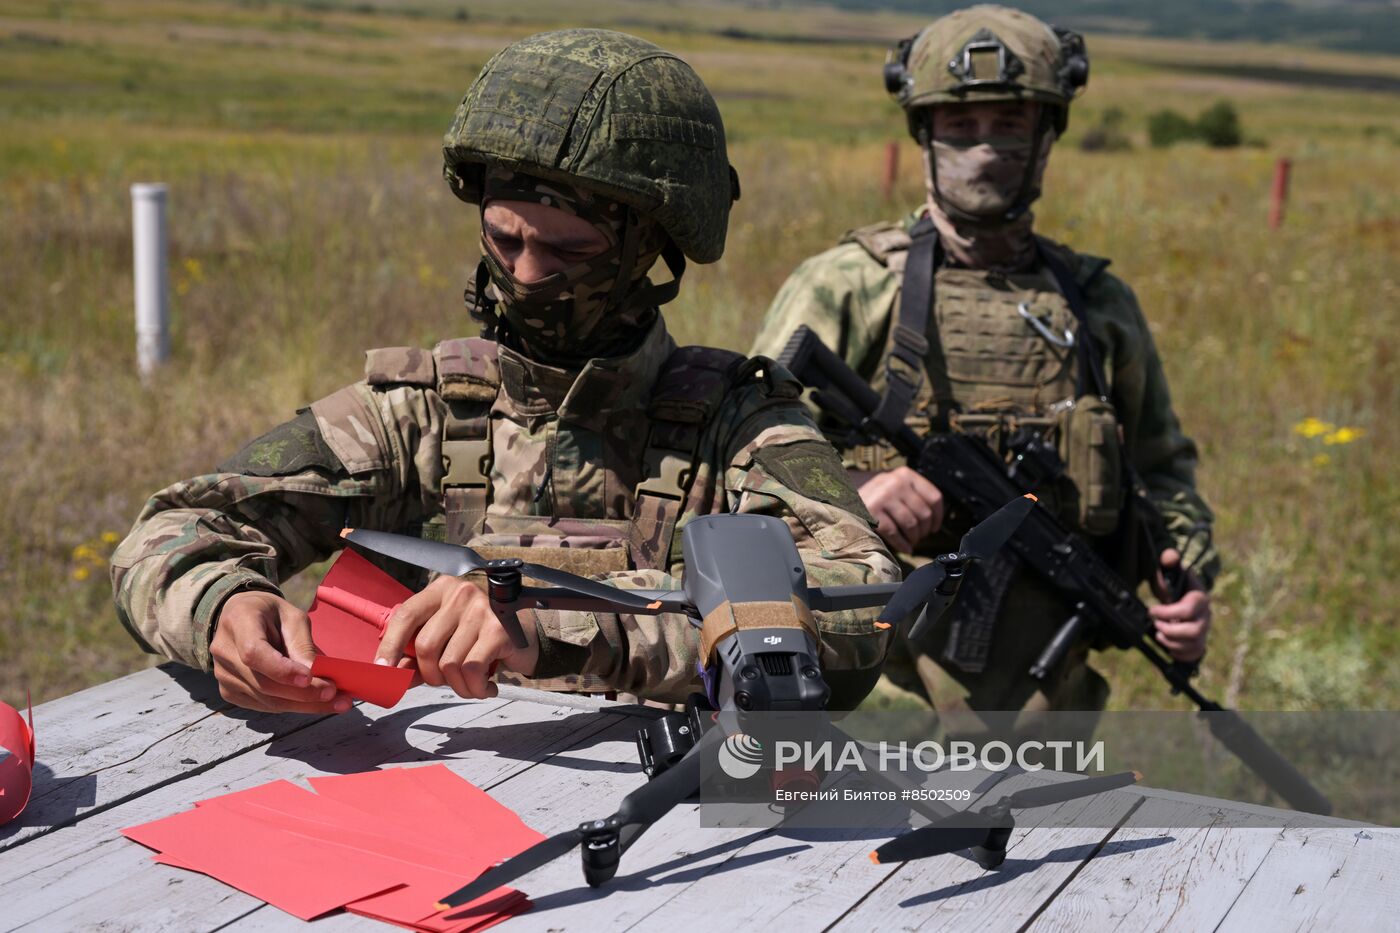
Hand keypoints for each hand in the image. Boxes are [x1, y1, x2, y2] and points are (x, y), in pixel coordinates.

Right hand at [212, 590, 351, 713]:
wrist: (241, 617)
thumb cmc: (271, 614)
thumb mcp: (292, 616)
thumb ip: (302, 643)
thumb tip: (317, 675)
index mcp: (238, 622)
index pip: (254, 653)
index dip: (281, 670)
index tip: (309, 678)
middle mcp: (224, 651)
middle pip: (264, 683)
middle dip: (304, 694)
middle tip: (336, 694)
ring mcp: (223, 675)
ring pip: (267, 701)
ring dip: (305, 705)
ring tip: (337, 702)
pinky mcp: (229, 692)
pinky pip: (264, 706)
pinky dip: (293, 706)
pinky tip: (315, 703)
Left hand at [375, 576, 538, 699]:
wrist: (528, 637)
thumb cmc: (479, 638)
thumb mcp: (446, 641)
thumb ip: (417, 657)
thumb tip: (390, 678)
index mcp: (440, 590)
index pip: (406, 616)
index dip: (390, 645)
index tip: (381, 671)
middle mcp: (459, 594)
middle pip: (425, 645)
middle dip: (431, 676)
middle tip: (446, 683)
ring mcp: (481, 609)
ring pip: (449, 663)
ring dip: (458, 686)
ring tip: (470, 686)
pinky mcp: (499, 629)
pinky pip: (473, 669)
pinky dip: (475, 688)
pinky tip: (485, 688)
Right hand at [853, 466, 944, 552]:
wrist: (845, 502)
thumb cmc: (875, 499)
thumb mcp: (894, 488)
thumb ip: (913, 495)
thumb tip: (935, 516)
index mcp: (905, 474)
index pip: (934, 496)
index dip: (938, 516)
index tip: (935, 527)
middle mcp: (895, 482)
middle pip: (924, 512)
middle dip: (924, 530)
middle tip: (920, 537)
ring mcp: (883, 496)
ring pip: (911, 524)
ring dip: (913, 538)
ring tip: (911, 541)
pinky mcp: (872, 511)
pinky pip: (895, 532)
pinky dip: (902, 543)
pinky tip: (904, 547)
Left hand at [1149, 548, 1210, 662]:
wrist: (1182, 597)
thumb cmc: (1174, 585)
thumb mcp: (1170, 571)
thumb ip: (1169, 560)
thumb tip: (1169, 556)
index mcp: (1200, 597)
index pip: (1188, 609)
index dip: (1167, 612)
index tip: (1151, 610)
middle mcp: (1206, 615)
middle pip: (1194, 631)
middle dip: (1171, 631)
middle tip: (1156, 625)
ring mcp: (1204, 630)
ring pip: (1194, 644)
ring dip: (1172, 643)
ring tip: (1159, 634)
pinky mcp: (1200, 642)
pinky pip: (1194, 654)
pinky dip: (1179, 654)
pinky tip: (1168, 646)